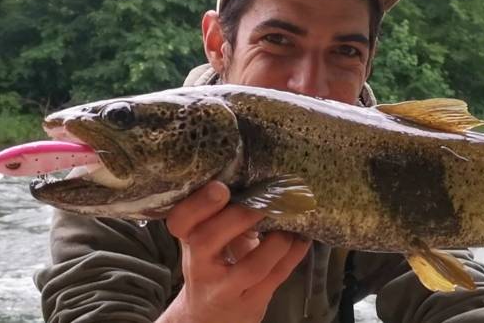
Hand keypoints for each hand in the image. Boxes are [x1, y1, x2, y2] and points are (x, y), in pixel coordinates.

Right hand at [157, 181, 310, 322]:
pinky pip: (276, 278)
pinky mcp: (250, 303)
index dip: (198, 204)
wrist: (209, 315)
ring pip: (250, 267)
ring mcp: (224, 289)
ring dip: (277, 242)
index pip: (179, 221)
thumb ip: (224, 213)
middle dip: (237, 217)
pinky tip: (303, 239)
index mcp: (188, 240)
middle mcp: (199, 266)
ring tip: (291, 224)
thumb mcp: (209, 238)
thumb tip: (261, 174)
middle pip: (206, 240)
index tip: (221, 187)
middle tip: (265, 202)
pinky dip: (293, 255)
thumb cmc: (214, 263)